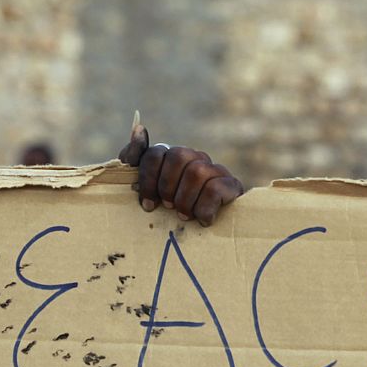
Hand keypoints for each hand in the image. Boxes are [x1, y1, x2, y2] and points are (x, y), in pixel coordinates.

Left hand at [118, 116, 244, 225]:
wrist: (208, 237)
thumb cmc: (169, 214)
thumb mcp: (145, 191)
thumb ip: (134, 161)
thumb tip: (139, 129)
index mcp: (172, 157)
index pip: (155, 153)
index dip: (148, 180)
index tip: (147, 204)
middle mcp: (195, 158)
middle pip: (178, 156)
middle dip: (167, 187)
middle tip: (168, 207)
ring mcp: (215, 170)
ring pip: (197, 172)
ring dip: (185, 200)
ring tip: (184, 216)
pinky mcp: (232, 185)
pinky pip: (215, 188)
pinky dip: (204, 208)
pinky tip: (203, 220)